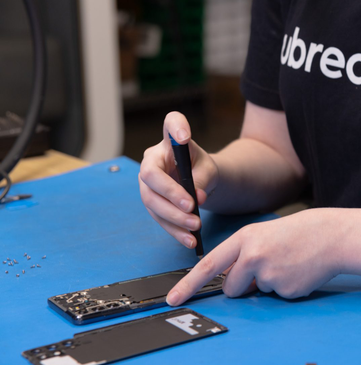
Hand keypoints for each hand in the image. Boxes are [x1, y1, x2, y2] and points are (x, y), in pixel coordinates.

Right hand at [139, 111, 219, 247]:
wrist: (198, 183)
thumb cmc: (201, 168)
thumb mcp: (209, 168)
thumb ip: (203, 178)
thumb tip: (197, 198)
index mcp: (169, 143)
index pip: (170, 124)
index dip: (175, 127)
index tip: (184, 136)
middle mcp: (152, 160)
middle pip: (152, 177)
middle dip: (171, 194)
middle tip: (191, 207)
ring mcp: (147, 184)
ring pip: (152, 202)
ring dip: (174, 217)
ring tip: (195, 227)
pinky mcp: (151, 204)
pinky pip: (159, 219)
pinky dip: (175, 231)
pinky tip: (189, 240)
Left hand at [166, 208, 360, 304]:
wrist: (333, 236)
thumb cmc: (301, 233)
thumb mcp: (266, 234)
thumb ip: (245, 254)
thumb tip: (236, 282)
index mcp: (246, 238)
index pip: (209, 264)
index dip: (188, 284)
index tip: (173, 297)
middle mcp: (253, 256)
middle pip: (231, 286)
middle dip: (243, 286)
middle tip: (268, 267)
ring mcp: (269, 274)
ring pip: (257, 291)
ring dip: (269, 284)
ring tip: (289, 263)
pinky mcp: (285, 290)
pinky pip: (277, 295)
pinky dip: (287, 287)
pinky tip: (299, 271)